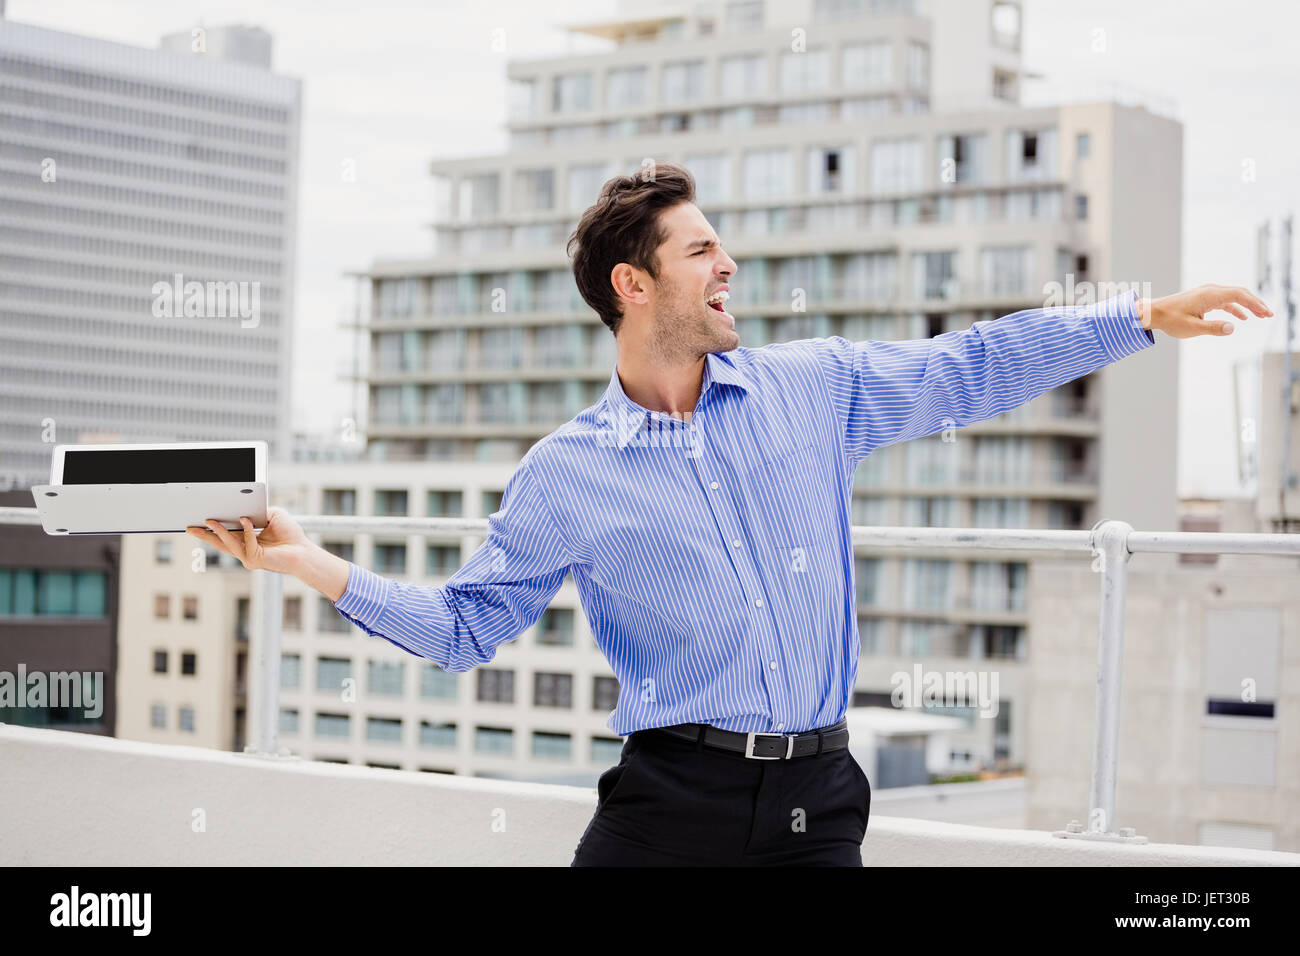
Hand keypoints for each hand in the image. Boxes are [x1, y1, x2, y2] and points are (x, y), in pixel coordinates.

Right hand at [185, 506, 308, 573]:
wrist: (303, 551)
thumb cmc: (290, 534)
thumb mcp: (272, 515)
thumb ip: (257, 511)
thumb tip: (244, 509)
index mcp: (247, 540)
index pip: (226, 534)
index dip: (212, 528)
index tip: (198, 521)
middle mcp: (245, 550)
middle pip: (220, 542)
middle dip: (204, 534)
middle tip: (190, 527)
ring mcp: (248, 556)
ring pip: (229, 543)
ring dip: (218, 531)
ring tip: (209, 521)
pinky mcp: (255, 559)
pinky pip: (247, 542)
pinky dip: (247, 530)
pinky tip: (246, 519)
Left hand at [1137, 283, 1271, 338]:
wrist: (1154, 313)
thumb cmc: (1171, 320)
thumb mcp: (1192, 328)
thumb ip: (1213, 328)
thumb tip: (1232, 328)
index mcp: (1210, 295)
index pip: (1239, 295)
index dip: (1255, 303)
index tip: (1266, 313)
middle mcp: (1211, 290)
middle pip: (1240, 293)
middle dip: (1256, 303)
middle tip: (1269, 315)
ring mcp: (1207, 293)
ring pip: (1234, 296)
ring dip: (1248, 305)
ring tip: (1261, 316)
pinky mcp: (1204, 298)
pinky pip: (1225, 300)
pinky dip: (1235, 307)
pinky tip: (1242, 317)